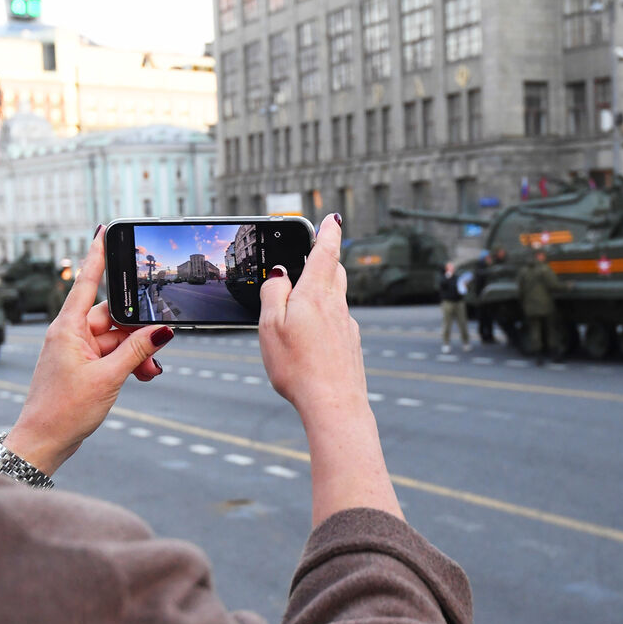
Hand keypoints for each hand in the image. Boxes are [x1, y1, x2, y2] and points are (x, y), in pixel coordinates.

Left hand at [4, 226, 173, 475]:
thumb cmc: (63, 411)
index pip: (87, 282)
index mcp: (68, 329)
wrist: (43, 442)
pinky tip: (140, 375)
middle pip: (113, 318)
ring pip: (116, 339)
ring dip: (135, 353)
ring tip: (147, 372)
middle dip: (138, 333)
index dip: (97, 256)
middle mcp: (70, 334)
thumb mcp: (108, 378)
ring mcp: (75, 351)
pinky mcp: (81, 366)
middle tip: (156, 350)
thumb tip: (162, 330)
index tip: (103, 231)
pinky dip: (127, 363)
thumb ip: (137, 350)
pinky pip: (111, 355)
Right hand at [259, 213, 402, 525]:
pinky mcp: (350, 346)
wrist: (335, 405)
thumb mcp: (271, 326)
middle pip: (334, 272)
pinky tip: (314, 336)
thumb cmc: (298, 367)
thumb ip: (274, 293)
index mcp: (316, 294)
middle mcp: (337, 306)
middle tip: (316, 251)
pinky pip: (337, 322)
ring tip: (308, 294)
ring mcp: (347, 327)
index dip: (328, 232)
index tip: (332, 218)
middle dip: (326, 259)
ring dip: (324, 289)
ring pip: (336, 298)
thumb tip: (280, 272)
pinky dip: (326, 317)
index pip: (326, 252)